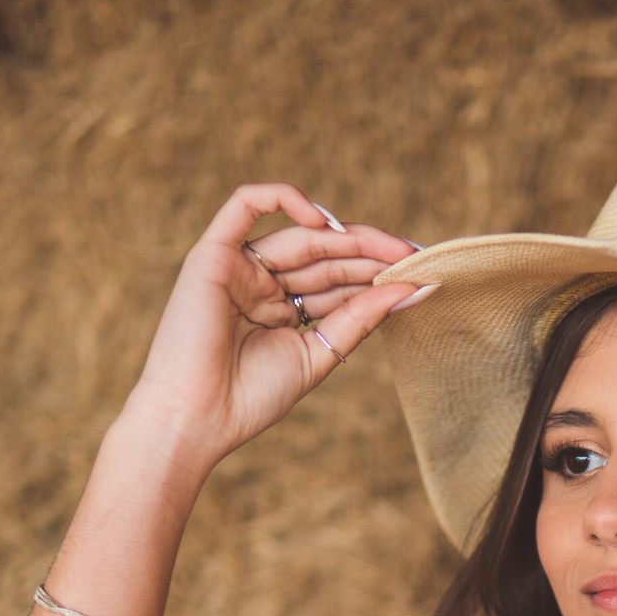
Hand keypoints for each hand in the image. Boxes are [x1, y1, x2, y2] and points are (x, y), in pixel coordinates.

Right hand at [121, 184, 425, 478]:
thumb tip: (411, 289)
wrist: (196, 418)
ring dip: (348, 239)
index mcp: (284, 311)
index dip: (377, 274)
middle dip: (371, 254)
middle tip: (415, 256)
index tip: (420, 276)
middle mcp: (261, 284)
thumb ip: (359, 318)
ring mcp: (238, 267)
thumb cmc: (250, 398)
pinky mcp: (213, 253)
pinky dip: (281, 198)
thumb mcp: (319, 354)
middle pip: (325, 256)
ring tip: (393, 250)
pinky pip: (244, 205)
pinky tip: (323, 220)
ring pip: (301, 236)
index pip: (337, 281)